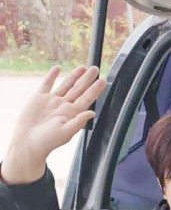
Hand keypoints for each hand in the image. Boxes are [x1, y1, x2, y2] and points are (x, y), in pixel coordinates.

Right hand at [2, 66, 106, 183]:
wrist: (28, 142)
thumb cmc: (48, 141)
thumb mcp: (66, 132)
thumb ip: (79, 121)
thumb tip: (92, 112)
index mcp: (73, 113)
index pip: (87, 98)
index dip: (96, 89)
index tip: (103, 80)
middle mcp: (64, 105)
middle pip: (79, 89)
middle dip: (87, 79)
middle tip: (96, 68)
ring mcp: (52, 101)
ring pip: (66, 85)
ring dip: (74, 76)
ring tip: (83, 67)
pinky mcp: (39, 98)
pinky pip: (47, 84)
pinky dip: (52, 76)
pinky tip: (57, 69)